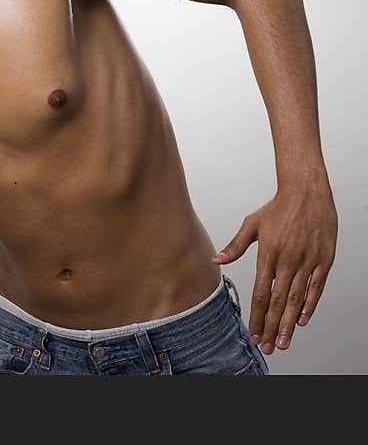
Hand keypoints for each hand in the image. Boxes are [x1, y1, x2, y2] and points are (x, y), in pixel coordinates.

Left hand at [210, 183, 336, 354]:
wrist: (306, 192)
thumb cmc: (277, 208)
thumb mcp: (252, 224)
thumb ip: (235, 246)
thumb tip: (216, 259)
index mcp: (268, 256)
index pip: (261, 294)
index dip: (257, 316)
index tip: (254, 333)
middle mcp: (288, 262)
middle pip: (278, 302)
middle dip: (272, 327)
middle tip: (269, 348)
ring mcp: (307, 261)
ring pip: (297, 299)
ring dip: (290, 322)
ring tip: (284, 342)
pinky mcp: (324, 259)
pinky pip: (317, 287)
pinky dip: (310, 304)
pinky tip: (303, 320)